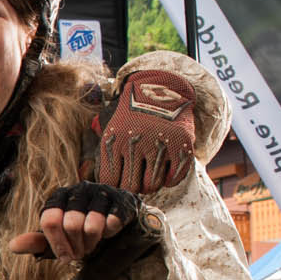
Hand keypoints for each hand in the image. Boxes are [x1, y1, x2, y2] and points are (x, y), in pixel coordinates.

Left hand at [8, 182, 141, 261]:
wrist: (116, 219)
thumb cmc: (81, 228)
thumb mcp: (57, 236)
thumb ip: (37, 241)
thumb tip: (13, 246)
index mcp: (59, 196)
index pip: (50, 220)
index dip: (57, 244)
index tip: (64, 257)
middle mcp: (78, 189)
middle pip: (71, 224)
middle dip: (77, 246)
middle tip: (82, 252)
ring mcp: (101, 192)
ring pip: (92, 225)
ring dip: (93, 242)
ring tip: (93, 243)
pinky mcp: (121, 200)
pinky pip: (113, 222)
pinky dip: (110, 234)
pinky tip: (109, 232)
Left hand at [92, 65, 196, 193]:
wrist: (160, 91)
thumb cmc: (131, 118)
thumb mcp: (110, 130)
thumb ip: (104, 157)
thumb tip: (99, 187)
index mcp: (114, 141)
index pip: (110, 181)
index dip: (115, 186)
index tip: (120, 181)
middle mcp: (135, 144)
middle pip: (131, 187)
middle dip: (133, 188)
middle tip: (136, 181)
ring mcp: (159, 146)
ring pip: (152, 186)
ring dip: (150, 185)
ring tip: (149, 175)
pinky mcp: (181, 147)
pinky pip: (173, 179)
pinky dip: (169, 179)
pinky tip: (165, 170)